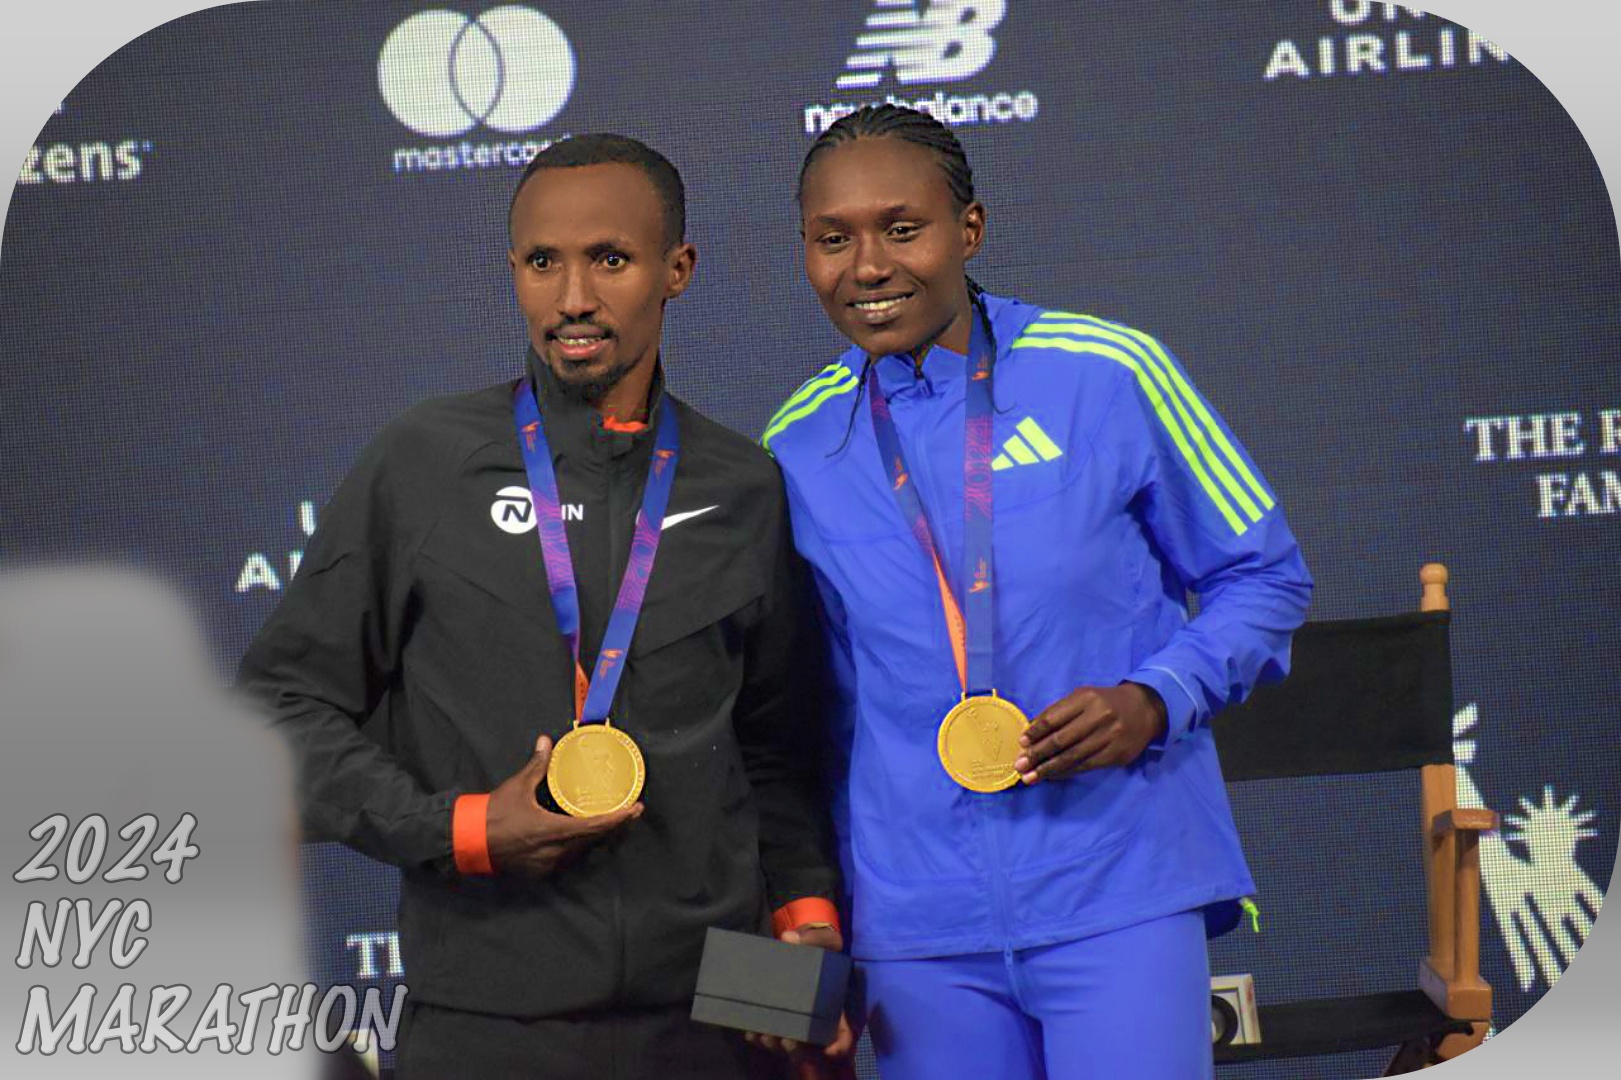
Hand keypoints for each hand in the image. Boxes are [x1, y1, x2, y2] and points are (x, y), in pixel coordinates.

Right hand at [483, 735, 641, 875]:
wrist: (469, 841)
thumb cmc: (494, 813)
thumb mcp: (518, 787)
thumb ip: (537, 765)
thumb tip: (545, 741)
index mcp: (553, 830)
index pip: (594, 827)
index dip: (618, 819)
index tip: (635, 809)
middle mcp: (555, 851)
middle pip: (592, 840)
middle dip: (613, 826)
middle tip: (630, 812)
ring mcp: (547, 864)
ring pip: (580, 851)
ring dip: (594, 837)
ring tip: (609, 821)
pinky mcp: (539, 871)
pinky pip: (566, 858)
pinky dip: (576, 846)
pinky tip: (580, 835)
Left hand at [744, 923, 855, 1060]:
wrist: (803, 946)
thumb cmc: (820, 947)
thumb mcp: (823, 939)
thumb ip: (811, 937)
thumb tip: (788, 938)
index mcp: (834, 1006)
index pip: (844, 1035)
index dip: (840, 1046)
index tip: (830, 1050)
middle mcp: (817, 1019)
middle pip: (811, 1046)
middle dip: (798, 1048)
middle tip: (786, 1040)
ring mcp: (797, 1020)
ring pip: (788, 1043)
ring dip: (775, 1044)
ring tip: (764, 1035)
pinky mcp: (779, 1016)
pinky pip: (770, 1033)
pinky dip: (759, 1036)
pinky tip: (750, 1031)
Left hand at [1013, 683, 1166, 783]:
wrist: (1145, 710)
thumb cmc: (1105, 703)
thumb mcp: (1083, 698)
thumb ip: (1059, 712)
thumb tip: (1031, 733)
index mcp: (1086, 699)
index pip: (1053, 718)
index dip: (1035, 733)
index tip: (1021, 744)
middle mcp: (1099, 717)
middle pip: (1061, 740)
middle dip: (1037, 755)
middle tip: (1020, 766)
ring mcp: (1109, 737)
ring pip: (1072, 757)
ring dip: (1048, 769)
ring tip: (1030, 777)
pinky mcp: (1116, 755)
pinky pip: (1085, 766)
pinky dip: (1066, 773)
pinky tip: (1052, 776)